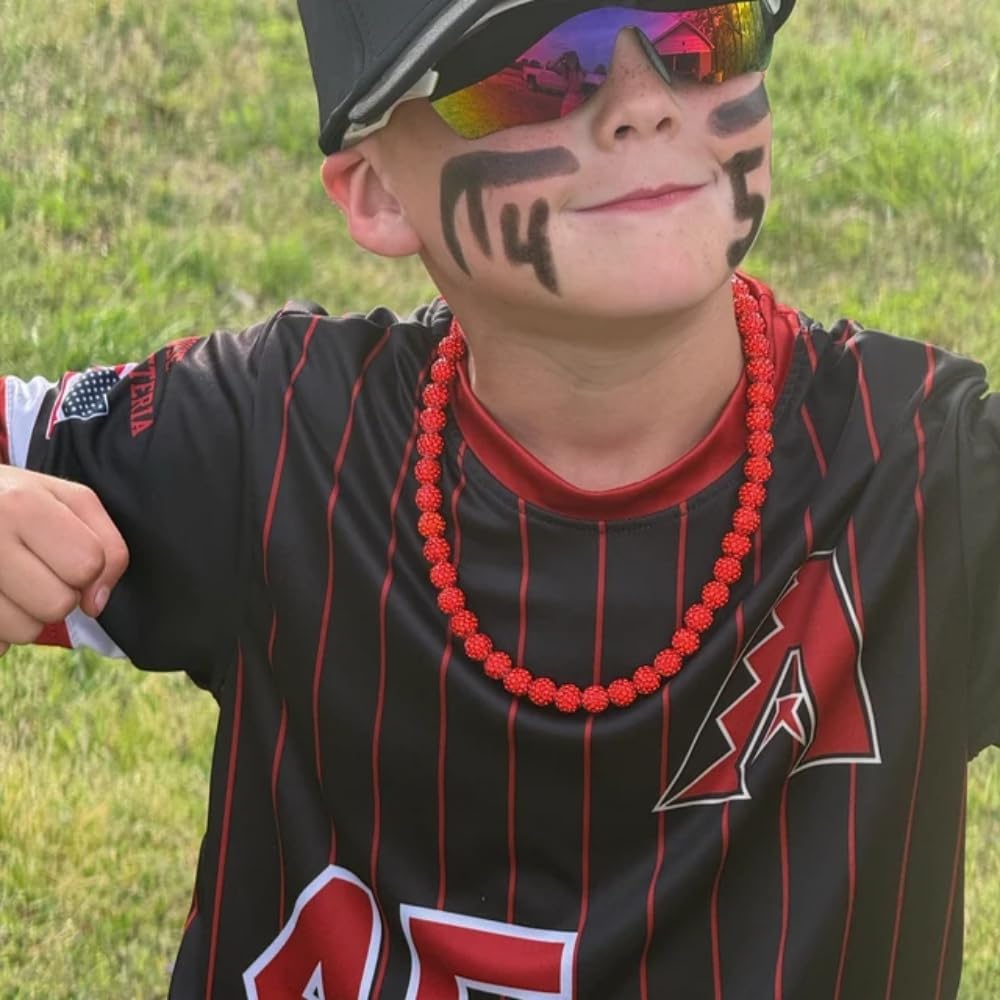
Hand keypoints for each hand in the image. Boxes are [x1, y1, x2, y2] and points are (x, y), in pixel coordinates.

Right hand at [0, 466, 128, 655]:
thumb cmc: (17, 501)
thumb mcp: (70, 501)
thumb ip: (107, 545)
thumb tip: (96, 603)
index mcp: (21, 505)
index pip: (86, 565)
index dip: (87, 568)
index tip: (66, 555)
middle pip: (58, 604)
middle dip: (59, 593)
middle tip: (37, 571)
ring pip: (25, 631)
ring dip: (28, 615)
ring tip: (11, 583)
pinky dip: (1, 629)